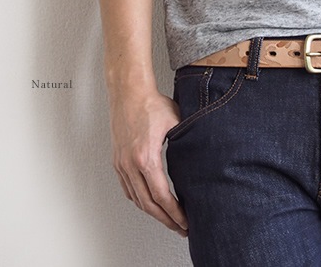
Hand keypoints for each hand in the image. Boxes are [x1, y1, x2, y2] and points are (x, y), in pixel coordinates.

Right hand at [110, 89, 188, 235]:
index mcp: (146, 158)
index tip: (185, 222)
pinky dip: (139, 200)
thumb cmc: (151, 104)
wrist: (128, 92)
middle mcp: (130, 164)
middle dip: (166, 220)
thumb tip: (203, 159)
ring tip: (168, 219)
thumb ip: (187, 143)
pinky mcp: (118, 161)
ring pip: (136, 199)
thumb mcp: (176, 123)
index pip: (161, 196)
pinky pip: (127, 188)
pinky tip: (149, 203)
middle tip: (180, 228)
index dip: (174, 213)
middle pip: (148, 204)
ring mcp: (121, 164)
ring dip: (152, 213)